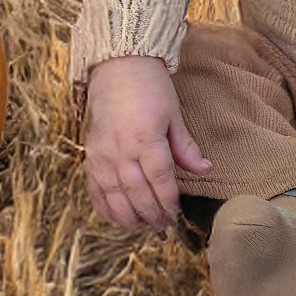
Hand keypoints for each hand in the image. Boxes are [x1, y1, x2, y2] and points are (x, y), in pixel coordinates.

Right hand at [82, 55, 211, 232]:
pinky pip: (94, 190)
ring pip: (113, 197)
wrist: (118, 66)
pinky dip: (105, 207)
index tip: (176, 216)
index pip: (159, 180)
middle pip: (137, 193)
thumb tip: (205, 170)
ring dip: (129, 216)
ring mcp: (102, 155)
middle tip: (164, 229)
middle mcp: (120, 151)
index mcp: (145, 140)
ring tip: (143, 225)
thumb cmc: (150, 87)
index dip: (168, 202)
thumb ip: (186, 146)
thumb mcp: (174, 114)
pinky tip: (116, 217)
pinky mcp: (90, 155)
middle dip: (152, 215)